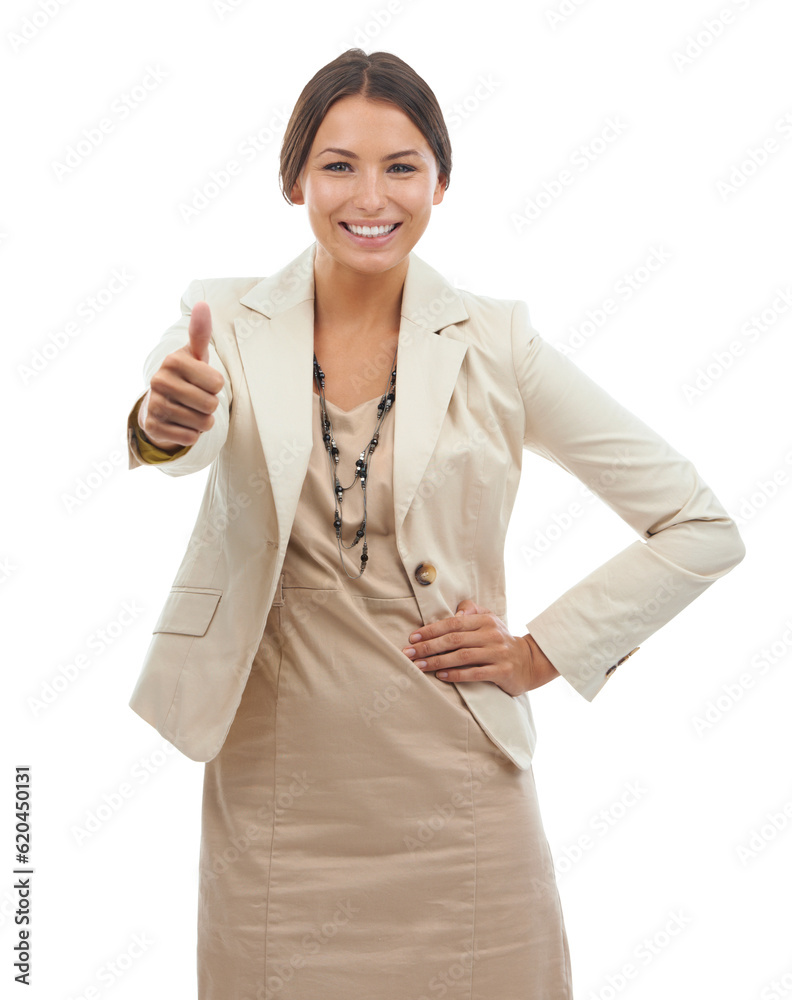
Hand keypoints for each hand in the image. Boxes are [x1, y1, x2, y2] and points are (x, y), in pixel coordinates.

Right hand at [137, 300, 224, 450]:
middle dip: (211, 406)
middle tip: (198, 399)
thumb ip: (200, 333)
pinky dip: (192, 434)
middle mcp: (159, 380)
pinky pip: (190, 438)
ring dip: (202, 421)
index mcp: (173, 360)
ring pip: (202, 423)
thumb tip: (202, 304)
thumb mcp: (195, 355)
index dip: (216, 386)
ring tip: (190, 411)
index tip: (204, 381)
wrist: (159, 404)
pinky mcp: (152, 427)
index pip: (217, 383)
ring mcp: (154, 404)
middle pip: (210, 404)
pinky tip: (181, 424)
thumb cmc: (186, 376)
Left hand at [401, 598, 559, 696]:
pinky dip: (456, 675)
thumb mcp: (489, 620)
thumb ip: (471, 610)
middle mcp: (491, 635)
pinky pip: (475, 673)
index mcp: (485, 621)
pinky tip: (441, 676)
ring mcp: (497, 653)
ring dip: (437, 661)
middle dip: (428, 646)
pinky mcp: (502, 671)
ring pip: (462, 656)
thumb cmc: (500, 640)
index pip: (453, 623)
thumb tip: (455, 613)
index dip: (431, 630)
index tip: (413, 637)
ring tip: (419, 666)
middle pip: (454, 639)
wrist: (530, 662)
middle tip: (409, 653)